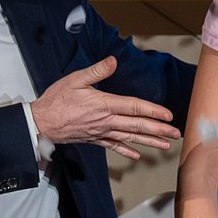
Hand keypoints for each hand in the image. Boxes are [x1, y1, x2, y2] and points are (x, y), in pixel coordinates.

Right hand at [32, 56, 181, 159]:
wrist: (40, 123)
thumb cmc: (56, 100)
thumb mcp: (75, 79)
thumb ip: (96, 71)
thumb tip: (113, 61)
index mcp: (104, 105)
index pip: (135, 108)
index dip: (153, 111)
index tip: (169, 116)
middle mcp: (106, 121)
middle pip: (138, 126)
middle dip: (159, 130)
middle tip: (177, 134)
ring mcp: (101, 132)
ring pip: (130, 138)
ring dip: (150, 142)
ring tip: (166, 146)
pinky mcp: (94, 139)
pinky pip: (114, 146)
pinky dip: (126, 151)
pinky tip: (137, 156)